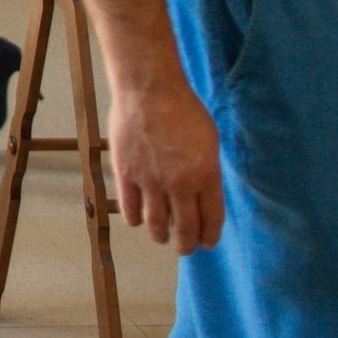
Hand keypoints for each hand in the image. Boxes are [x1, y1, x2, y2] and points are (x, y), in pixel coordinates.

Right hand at [107, 72, 225, 253]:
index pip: (211, 220)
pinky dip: (135, 219)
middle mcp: (180, 184)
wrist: (149, 89)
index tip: (207, 243)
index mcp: (206, 175)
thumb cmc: (183, 109)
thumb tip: (201, 194)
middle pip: (185, 229)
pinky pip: (130, 208)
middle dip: (186, 245)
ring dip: (160, 236)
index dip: (209, 237)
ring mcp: (151, 180)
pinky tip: (139, 219)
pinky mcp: (127, 174)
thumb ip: (207, 171)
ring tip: (161, 237)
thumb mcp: (209, 140)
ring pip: (156, 225)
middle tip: (184, 248)